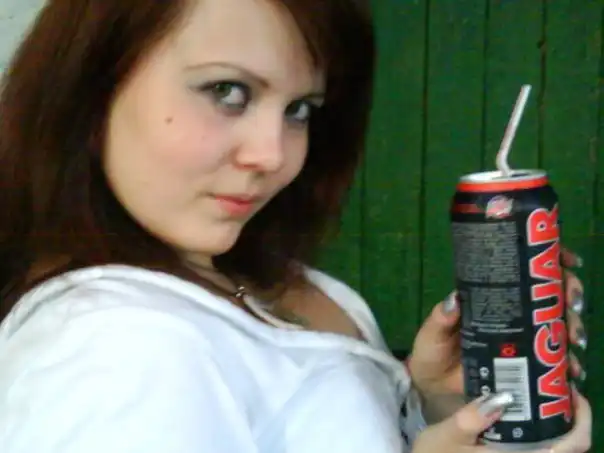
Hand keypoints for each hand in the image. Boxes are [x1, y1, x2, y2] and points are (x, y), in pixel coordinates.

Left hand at [406, 246, 586, 408]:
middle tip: (571, 303)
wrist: (433, 385)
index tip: (567, 261)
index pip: (523, 271)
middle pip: (549, 294)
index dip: (549, 262)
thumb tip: (454, 299)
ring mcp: (521, 338)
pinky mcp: (525, 364)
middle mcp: (511, 313)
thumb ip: (441, 318)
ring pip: (557, 325)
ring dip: (572, 328)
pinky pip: (553, 361)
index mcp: (489, 297)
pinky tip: (572, 369)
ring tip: (573, 339)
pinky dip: (568, 364)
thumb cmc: (431, 349)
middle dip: (568, 293)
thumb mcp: (432, 331)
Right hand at [412, 386, 590, 452]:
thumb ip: (470, 419)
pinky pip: (540, 447)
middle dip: (568, 413)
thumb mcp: (445, 437)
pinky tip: (521, 410)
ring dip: (555, 421)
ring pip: (555, 447)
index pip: (572, 446)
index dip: (581, 419)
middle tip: (552, 382)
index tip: (570, 390)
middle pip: (570, 446)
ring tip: (538, 392)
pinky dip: (540, 429)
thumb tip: (502, 396)